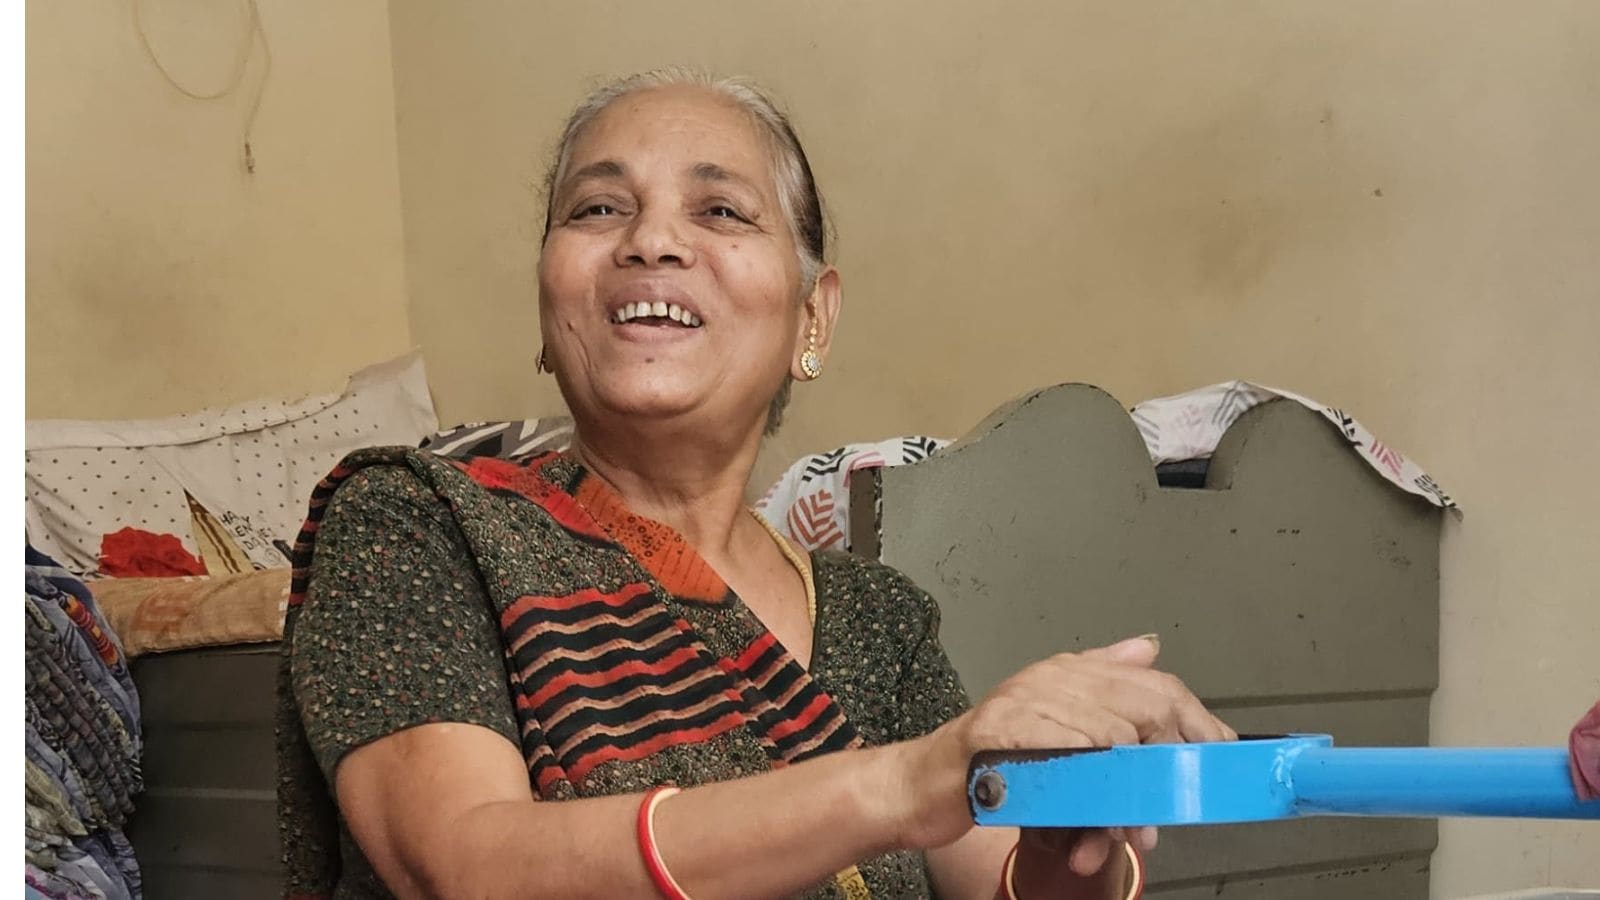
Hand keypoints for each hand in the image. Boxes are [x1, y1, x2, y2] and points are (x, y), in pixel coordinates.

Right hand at [888, 636, 1235, 852]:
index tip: (1219, 752)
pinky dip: (1086, 782)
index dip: (1194, 719)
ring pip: (1111, 737)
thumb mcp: (1052, 718)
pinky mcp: (998, 733)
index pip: (1154, 682)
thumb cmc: (992, 758)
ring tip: (1125, 831)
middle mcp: (1049, 678)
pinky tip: (1091, 810)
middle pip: (1142, 707)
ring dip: (1128, 795)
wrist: (924, 784)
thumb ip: (1100, 685)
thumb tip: (1147, 650)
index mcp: (1066, 672)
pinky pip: (1063, 751)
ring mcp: (1022, 702)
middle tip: (1165, 808)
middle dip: (1165, 763)